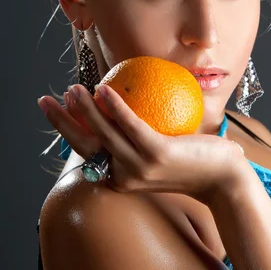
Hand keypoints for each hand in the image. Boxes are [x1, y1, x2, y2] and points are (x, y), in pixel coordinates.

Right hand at [38, 84, 248, 205]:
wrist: (225, 180)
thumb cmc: (194, 164)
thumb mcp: (160, 156)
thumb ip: (141, 141)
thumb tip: (127, 108)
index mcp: (121, 178)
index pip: (87, 153)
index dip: (68, 131)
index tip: (59, 111)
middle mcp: (125, 176)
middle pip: (85, 145)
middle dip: (61, 122)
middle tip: (46, 100)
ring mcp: (139, 167)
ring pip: (102, 134)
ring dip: (83, 109)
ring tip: (72, 88)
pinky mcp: (156, 155)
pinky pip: (130, 125)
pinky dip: (114, 107)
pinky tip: (103, 89)